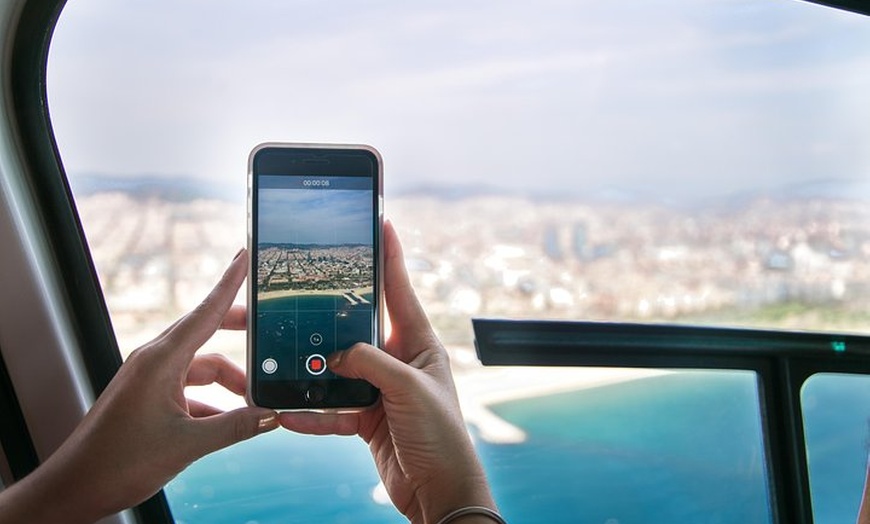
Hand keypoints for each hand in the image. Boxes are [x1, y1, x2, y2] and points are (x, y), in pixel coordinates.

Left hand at [0, 249, 277, 523]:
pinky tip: (228, 421)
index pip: (205, 312)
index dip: (229, 283)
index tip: (244, 256)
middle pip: (207, 334)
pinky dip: (212, 401)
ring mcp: (149, 380)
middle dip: (239, 336)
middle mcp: (154, 362)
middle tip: (268, 333)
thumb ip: (235, 427)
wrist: (74, 489)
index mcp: (160, 361)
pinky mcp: (147, 398)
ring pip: (201, 367)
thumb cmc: (117, 464)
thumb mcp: (187, 445)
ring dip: (228, 383)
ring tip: (253, 403)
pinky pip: (188, 388)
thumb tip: (270, 416)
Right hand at [279, 222, 495, 523]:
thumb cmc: (442, 435)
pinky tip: (288, 412)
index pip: (400, 289)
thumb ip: (372, 363)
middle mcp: (398, 360)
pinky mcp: (365, 418)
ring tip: (281, 357)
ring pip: (336, 369)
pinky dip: (310, 413)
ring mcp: (380, 389)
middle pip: (357, 327)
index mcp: (419, 343)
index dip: (390, 254)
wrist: (440, 490)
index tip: (379, 221)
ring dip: (311, 370)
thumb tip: (336, 356)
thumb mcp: (409, 390)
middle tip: (301, 292)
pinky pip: (330, 410)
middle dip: (329, 314)